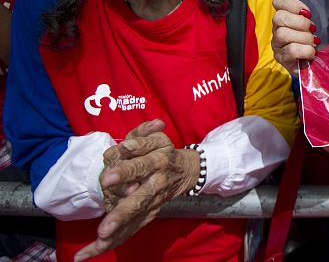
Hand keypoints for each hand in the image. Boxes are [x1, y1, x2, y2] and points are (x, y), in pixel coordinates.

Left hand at [76, 132, 199, 260]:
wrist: (185, 171)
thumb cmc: (164, 152)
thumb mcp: (158, 138)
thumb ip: (143, 135)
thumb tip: (127, 145)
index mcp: (158, 162)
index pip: (140, 167)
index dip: (125, 172)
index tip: (106, 179)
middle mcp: (156, 185)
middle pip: (139, 201)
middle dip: (121, 214)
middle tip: (104, 229)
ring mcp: (152, 204)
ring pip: (134, 221)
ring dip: (117, 233)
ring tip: (98, 243)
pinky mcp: (147, 216)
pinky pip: (129, 231)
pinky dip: (110, 243)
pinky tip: (87, 253)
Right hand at [272, 0, 317, 72]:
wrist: (321, 64)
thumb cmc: (321, 39)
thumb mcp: (324, 21)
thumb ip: (327, 8)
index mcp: (286, 14)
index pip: (278, 0)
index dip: (292, 3)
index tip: (308, 12)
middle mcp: (277, 27)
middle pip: (279, 17)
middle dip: (300, 23)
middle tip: (313, 29)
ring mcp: (277, 43)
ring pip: (283, 34)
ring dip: (303, 38)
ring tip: (314, 42)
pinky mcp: (281, 58)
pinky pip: (290, 50)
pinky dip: (304, 50)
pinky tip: (312, 53)